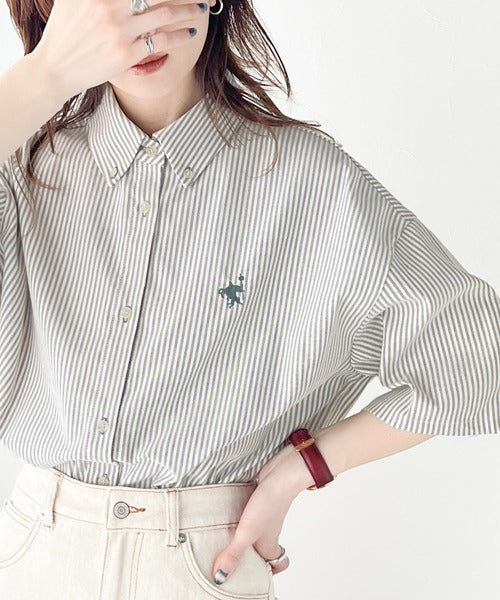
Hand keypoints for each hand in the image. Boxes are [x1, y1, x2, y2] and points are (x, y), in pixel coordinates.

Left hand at [211, 441, 314, 584]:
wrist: (279, 473)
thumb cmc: (270, 503)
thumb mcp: (247, 533)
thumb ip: (234, 554)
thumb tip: (220, 577)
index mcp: (269, 545)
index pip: (276, 565)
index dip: (268, 572)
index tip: (251, 575)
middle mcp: (268, 532)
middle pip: (261, 549)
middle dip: (247, 554)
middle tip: (229, 557)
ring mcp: (263, 516)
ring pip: (254, 531)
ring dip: (241, 534)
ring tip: (222, 537)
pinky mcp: (257, 502)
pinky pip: (249, 514)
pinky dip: (239, 517)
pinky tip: (226, 515)